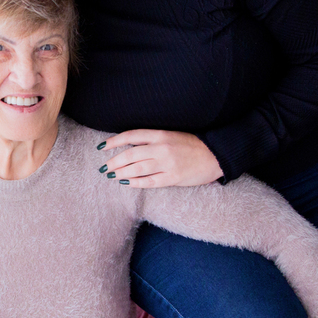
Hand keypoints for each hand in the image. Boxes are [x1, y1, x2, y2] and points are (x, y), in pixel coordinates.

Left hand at [98, 130, 223, 187]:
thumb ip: (152, 140)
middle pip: (131, 154)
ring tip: (111, 175)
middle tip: (104, 167)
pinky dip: (136, 182)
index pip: (132, 136)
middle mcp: (162, 148)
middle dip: (114, 161)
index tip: (102, 147)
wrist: (215, 155)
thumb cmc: (192, 145)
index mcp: (161, 134)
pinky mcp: (173, 178)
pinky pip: (150, 181)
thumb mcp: (171, 136)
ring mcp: (168, 164)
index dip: (114, 141)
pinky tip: (126, 183)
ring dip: (121, 172)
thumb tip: (129, 147)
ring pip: (137, 168)